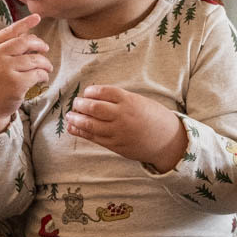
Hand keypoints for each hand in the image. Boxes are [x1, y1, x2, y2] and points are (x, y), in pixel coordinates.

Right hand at [0, 14, 51, 134]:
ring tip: (48, 67)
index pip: (10, 31)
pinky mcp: (16, 83)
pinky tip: (43, 78)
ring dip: (45, 63)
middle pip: (25, 42)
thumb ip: (5, 49)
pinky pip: (37, 74)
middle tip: (46, 49)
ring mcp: (6, 69)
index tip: (38, 17)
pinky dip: (44, 75)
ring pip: (35, 59)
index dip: (25, 23)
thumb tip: (29, 36)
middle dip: (40, 44)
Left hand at [66, 85, 187, 170]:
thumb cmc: (152, 117)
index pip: (104, 92)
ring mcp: (118, 132)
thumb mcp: (139, 101)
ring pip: (90, 124)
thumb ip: (119, 100)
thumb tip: (94, 96)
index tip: (86, 92)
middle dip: (80, 105)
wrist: (166, 140)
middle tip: (75, 104)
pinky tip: (72, 128)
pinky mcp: (115, 145)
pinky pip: (94, 138)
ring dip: (76, 119)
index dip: (91, 91)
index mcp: (129, 101)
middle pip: (93, 108)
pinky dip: (80, 132)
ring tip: (69, 116)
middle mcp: (122, 115)